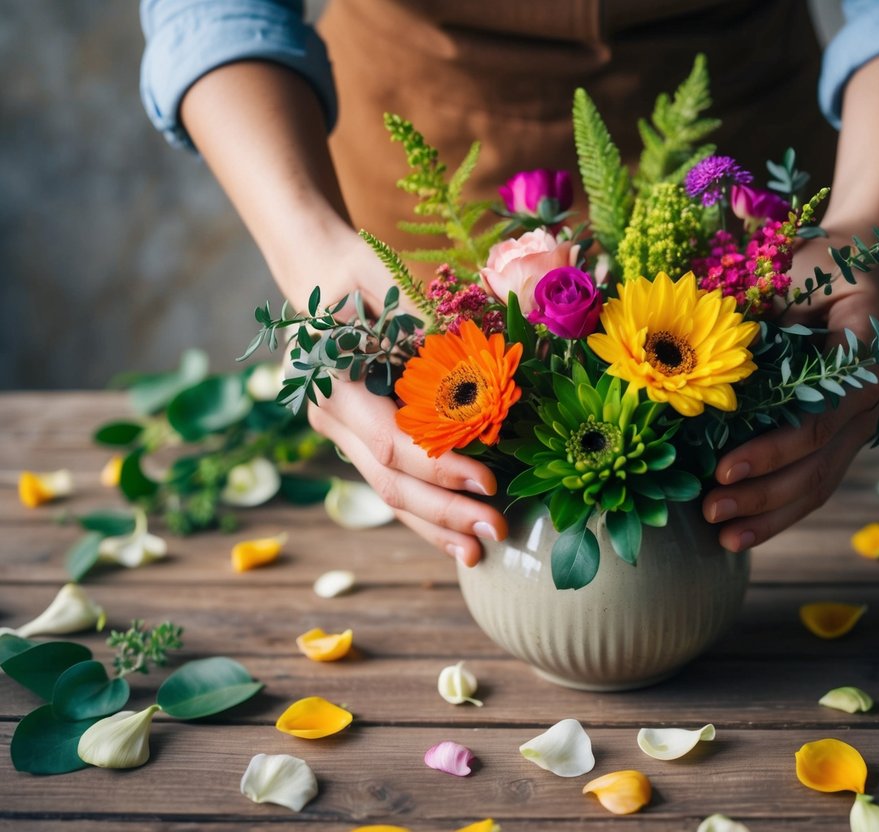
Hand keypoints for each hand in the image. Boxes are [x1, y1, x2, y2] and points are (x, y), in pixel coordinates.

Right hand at [298, 231, 507, 566]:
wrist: (312, 273)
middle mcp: (330, 418)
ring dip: (434, 526)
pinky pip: (392, 481)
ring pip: (388, 493)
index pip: (393, 442)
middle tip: (495, 531)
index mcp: (331, 384)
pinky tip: (456, 536)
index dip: (441, 467)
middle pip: (390, 481)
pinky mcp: (359, 437)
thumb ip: (418, 320)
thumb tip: (471, 367)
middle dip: (444, 513)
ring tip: (477, 552)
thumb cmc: (351, 271)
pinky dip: (425, 510)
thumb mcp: (381, 279)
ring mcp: (341, 433)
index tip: (489, 483)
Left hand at [701, 225, 878, 550]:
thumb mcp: (796, 268)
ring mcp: (862, 420)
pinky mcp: (844, 432)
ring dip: (772, 514)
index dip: (773, 449)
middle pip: (821, 463)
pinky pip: (817, 477)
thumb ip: (764, 310)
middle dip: (764, 494)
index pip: (821, 418)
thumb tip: (696, 354)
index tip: (723, 470)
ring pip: (821, 481)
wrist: (862, 259)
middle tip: (711, 512)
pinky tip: (746, 530)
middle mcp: (873, 397)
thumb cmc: (822, 257)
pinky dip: (781, 506)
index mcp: (869, 355)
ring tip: (725, 537)